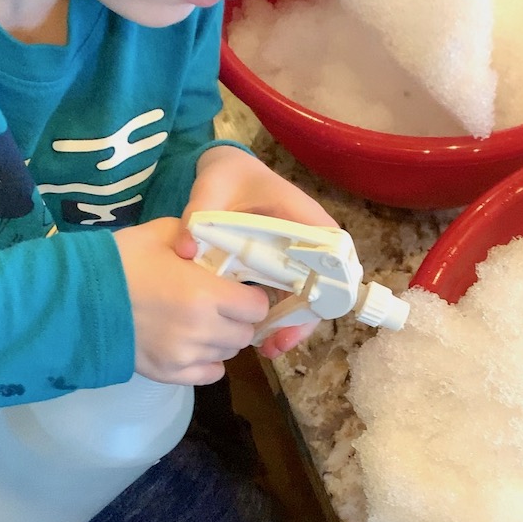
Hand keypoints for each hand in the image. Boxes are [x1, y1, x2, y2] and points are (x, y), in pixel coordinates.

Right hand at [114, 217, 269, 384]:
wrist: (77, 297)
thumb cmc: (121, 261)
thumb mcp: (162, 233)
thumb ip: (198, 237)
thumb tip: (218, 244)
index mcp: (205, 294)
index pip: (257, 307)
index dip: (253, 297)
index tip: (241, 290)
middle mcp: (201, 330)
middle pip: (245, 334)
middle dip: (240, 319)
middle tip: (223, 306)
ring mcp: (184, 356)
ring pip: (228, 354)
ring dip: (223, 339)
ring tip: (205, 322)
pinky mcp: (168, 374)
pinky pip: (209, 375)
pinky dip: (208, 362)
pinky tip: (195, 345)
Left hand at [177, 147, 337, 357]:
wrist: (228, 173)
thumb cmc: (230, 177)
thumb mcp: (212, 187)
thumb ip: (197, 212)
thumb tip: (186, 251)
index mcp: (308, 219)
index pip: (336, 257)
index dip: (328, 288)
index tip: (305, 312)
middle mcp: (312, 242)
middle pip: (326, 287)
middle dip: (304, 320)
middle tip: (276, 344)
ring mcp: (299, 258)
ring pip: (309, 298)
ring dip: (292, 324)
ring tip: (266, 348)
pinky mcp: (283, 268)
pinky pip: (289, 297)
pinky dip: (278, 317)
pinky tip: (258, 335)